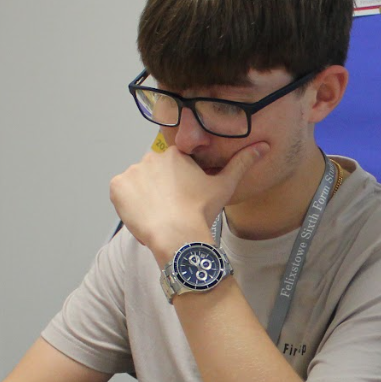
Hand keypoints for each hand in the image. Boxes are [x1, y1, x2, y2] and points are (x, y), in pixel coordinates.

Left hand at [109, 140, 267, 261]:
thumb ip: (242, 163)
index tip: (182, 200)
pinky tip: (143, 215)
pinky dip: (127, 203)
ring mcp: (132, 172)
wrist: (177, 234)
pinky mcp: (117, 187)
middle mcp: (151, 157)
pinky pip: (121, 193)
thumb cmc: (200, 212)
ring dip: (143, 197)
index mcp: (175, 154)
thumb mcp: (224, 185)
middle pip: (153, 174)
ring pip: (137, 184)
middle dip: (159, 190)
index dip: (176, 185)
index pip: (171, 166)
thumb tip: (262, 146)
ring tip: (158, 215)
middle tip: (170, 210)